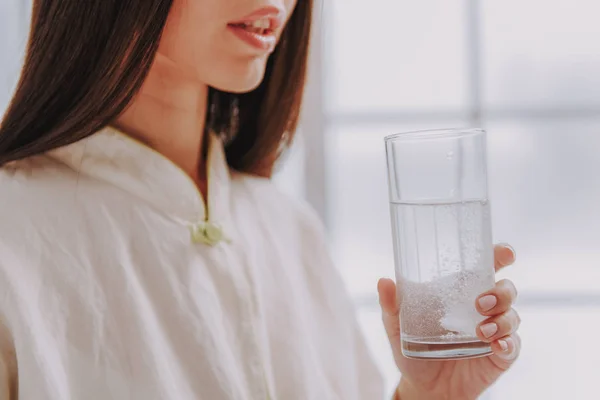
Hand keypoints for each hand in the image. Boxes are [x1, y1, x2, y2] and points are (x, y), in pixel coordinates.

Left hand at [378, 244, 519, 399]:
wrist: (424, 386)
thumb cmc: (414, 347)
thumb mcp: (397, 325)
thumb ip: (391, 305)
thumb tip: (384, 281)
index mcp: (461, 291)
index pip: (486, 267)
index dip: (499, 256)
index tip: (505, 253)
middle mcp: (482, 308)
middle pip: (506, 289)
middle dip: (501, 292)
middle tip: (480, 302)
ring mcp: (494, 331)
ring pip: (512, 316)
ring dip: (501, 320)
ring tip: (480, 331)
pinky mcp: (499, 355)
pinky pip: (513, 346)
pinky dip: (508, 343)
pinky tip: (497, 345)